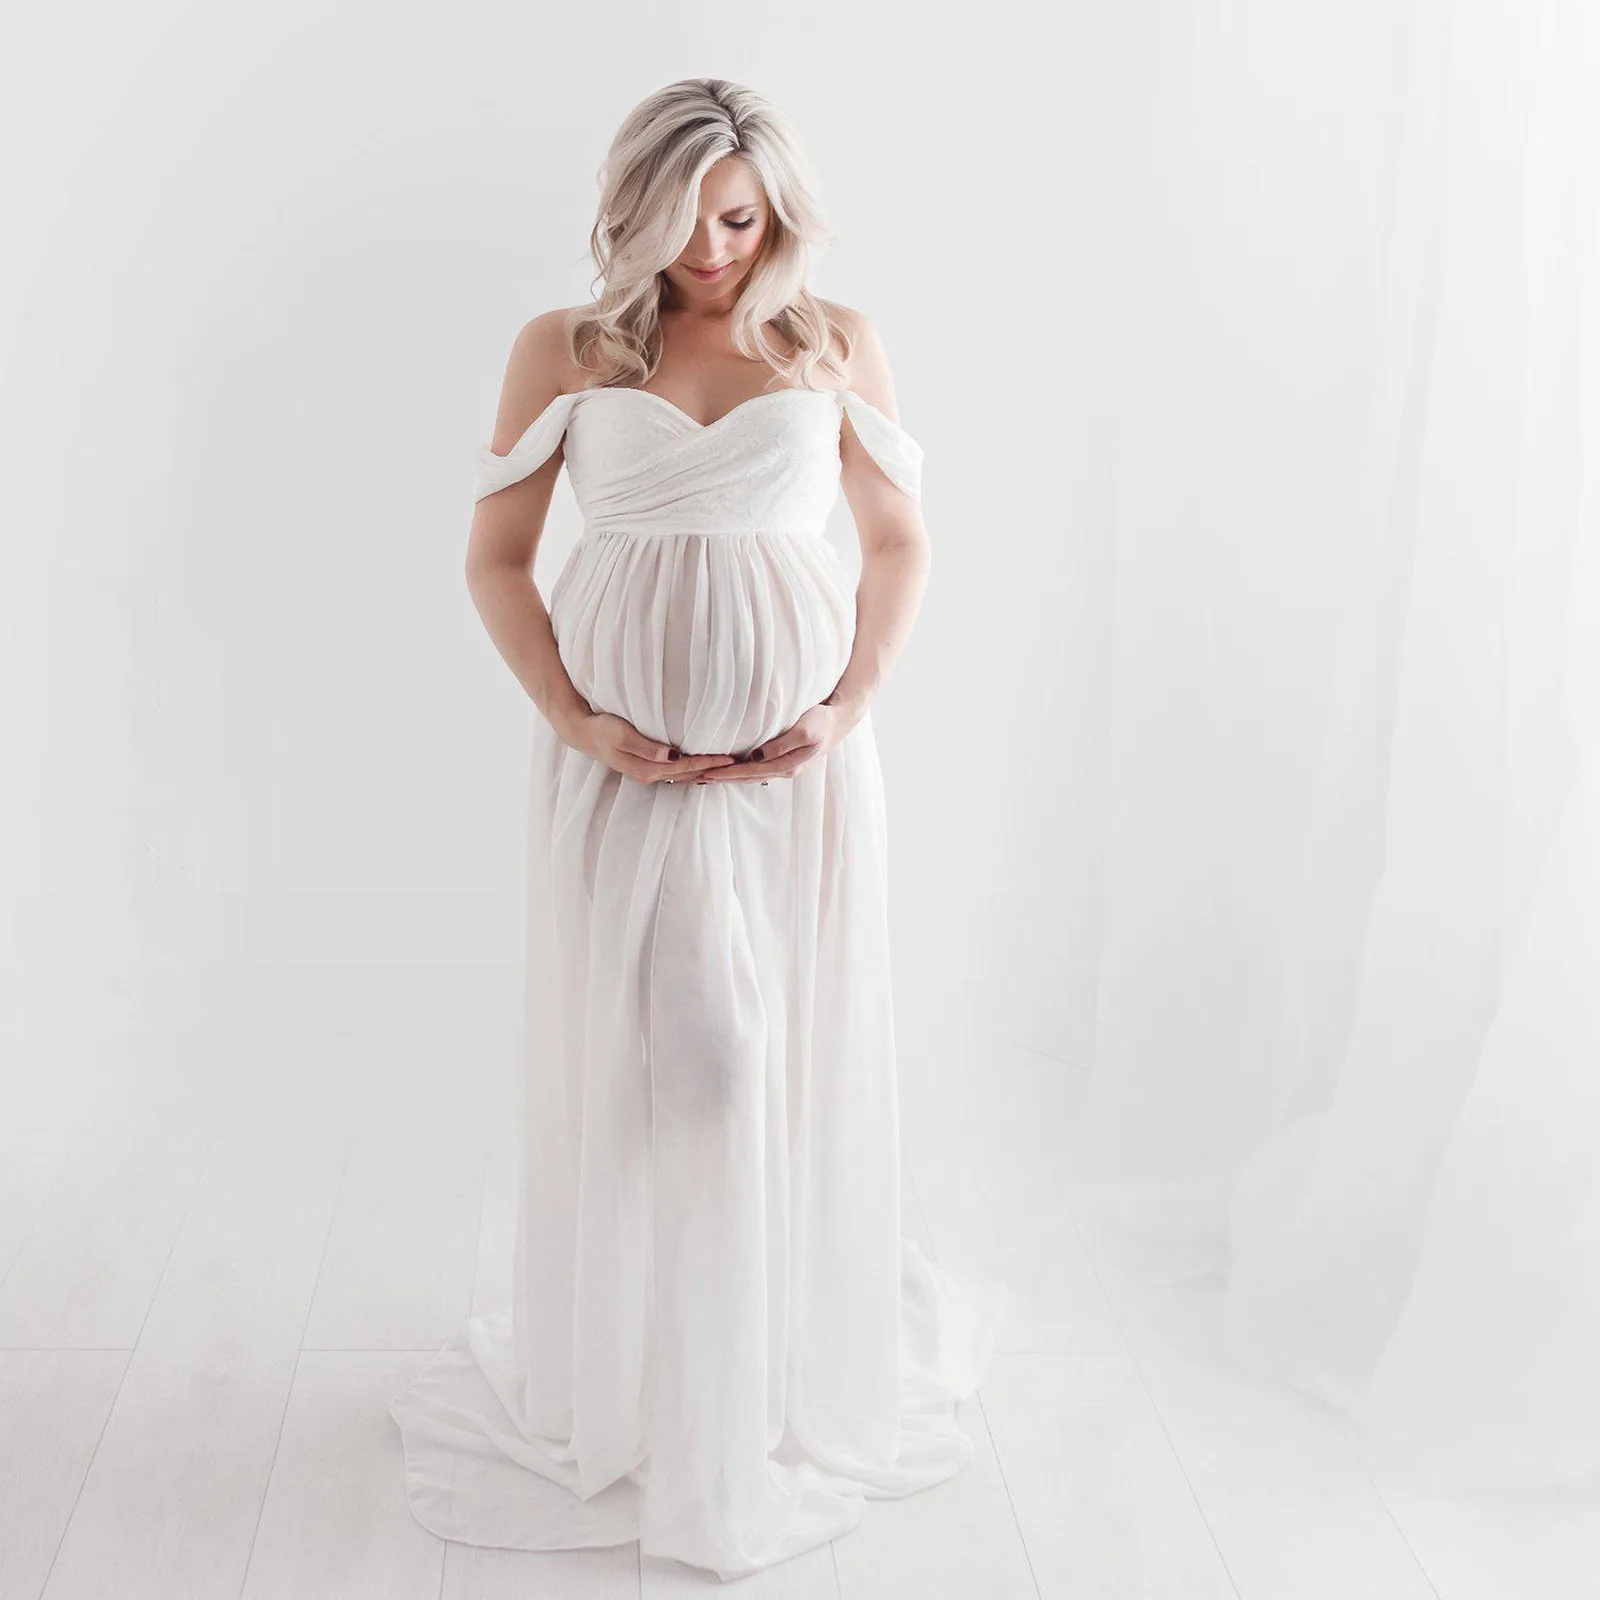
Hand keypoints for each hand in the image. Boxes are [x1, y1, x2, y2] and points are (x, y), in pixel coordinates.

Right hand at [559, 709, 737, 783]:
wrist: (584, 732)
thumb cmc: (603, 729)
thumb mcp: (622, 735)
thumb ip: (647, 747)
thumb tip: (671, 756)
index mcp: (648, 769)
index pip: (687, 767)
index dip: (709, 763)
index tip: (730, 759)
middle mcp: (652, 775)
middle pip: (690, 775)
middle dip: (713, 771)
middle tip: (739, 766)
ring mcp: (650, 772)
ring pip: (686, 775)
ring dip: (706, 772)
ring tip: (729, 768)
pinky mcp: (649, 767)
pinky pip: (678, 771)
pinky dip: (694, 769)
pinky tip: (706, 766)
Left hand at [698, 698, 860, 782]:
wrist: (840, 719)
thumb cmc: (822, 720)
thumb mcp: (805, 730)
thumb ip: (782, 744)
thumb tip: (759, 755)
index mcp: (786, 765)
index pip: (748, 771)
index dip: (726, 773)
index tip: (705, 773)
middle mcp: (783, 770)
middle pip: (746, 778)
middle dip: (721, 779)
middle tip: (696, 778)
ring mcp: (784, 766)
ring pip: (750, 775)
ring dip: (728, 776)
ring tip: (706, 776)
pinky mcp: (783, 759)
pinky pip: (756, 768)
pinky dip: (740, 769)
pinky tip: (730, 768)